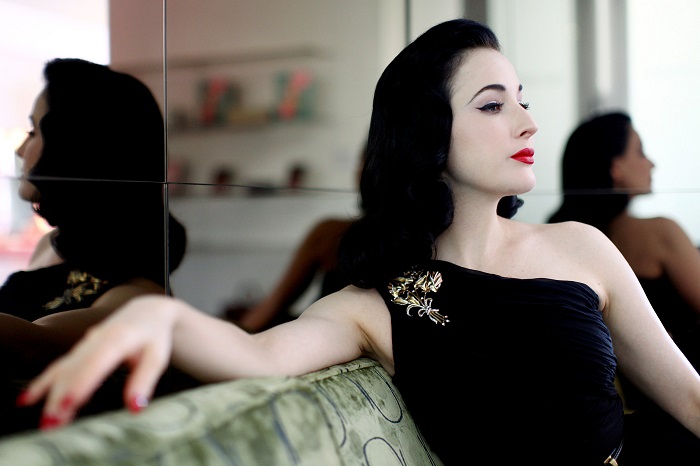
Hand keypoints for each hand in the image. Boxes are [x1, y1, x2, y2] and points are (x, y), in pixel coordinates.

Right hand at [16, 295, 178, 429]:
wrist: (147, 312)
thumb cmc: (154, 337)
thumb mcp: (157, 357)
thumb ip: (144, 381)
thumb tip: (135, 407)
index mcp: (118, 339)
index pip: (97, 362)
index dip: (82, 383)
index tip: (69, 403)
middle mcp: (96, 339)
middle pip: (75, 368)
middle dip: (61, 395)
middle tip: (53, 422)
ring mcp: (85, 343)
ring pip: (63, 368)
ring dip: (50, 393)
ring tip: (46, 419)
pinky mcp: (80, 349)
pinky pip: (59, 366)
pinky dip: (44, 382)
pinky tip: (29, 399)